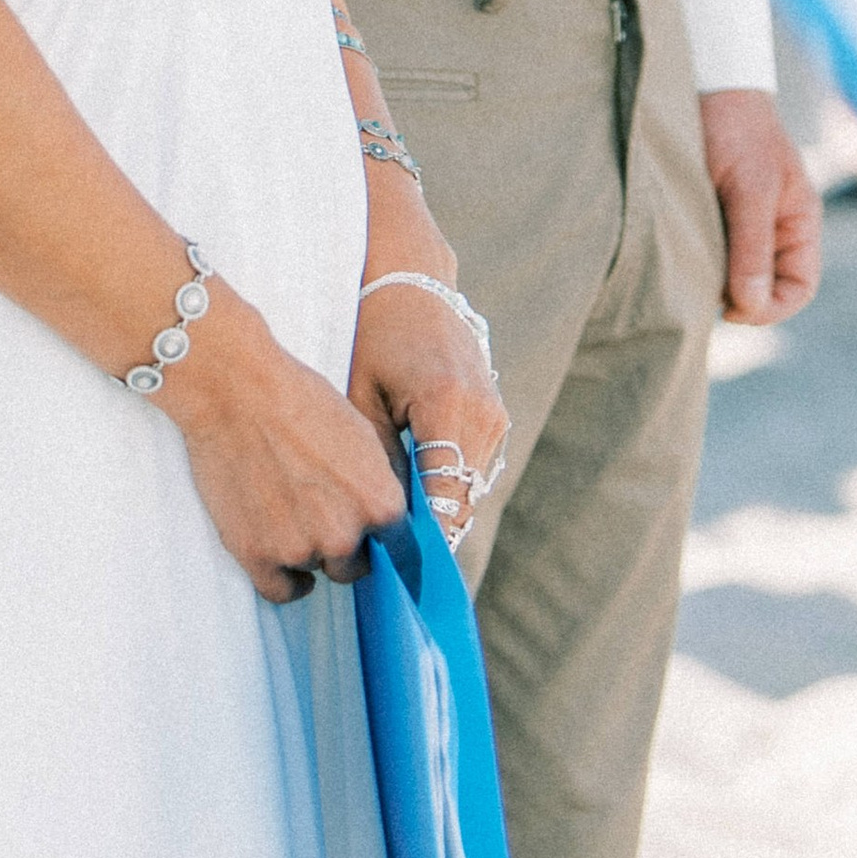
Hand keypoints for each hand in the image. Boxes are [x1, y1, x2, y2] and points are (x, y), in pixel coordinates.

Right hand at [166, 286, 407, 603]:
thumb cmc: (299, 400)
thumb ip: (379, 487)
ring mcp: (299, 549)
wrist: (235, 389)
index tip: (372, 540)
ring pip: (317, 572)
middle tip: (319, 512)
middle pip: (355, 565)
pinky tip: (281, 556)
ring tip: (289, 511)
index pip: (398, 548)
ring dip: (308, 551)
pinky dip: (283, 579)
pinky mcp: (256, 555)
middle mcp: (345, 534)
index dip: (382, 539)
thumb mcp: (362, 436)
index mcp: (380, 503)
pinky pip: (281, 591)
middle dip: (343, 544)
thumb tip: (388, 521)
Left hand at [348, 272, 508, 547]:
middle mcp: (484, 415)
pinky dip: (448, 486)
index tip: (397, 577)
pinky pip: (473, 468)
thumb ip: (376, 460)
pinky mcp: (495, 415)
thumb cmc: (374, 332)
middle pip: (463, 501)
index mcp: (449, 407)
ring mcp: (496, 415)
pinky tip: (413, 497)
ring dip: (440, 511)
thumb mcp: (360, 395)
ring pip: (471, 488)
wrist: (410, 280)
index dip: (424, 543)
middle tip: (389, 569)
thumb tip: (378, 521)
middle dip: (429, 534)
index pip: (445, 497)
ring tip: (397, 538)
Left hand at [699, 86, 822, 326]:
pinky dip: (697, 258)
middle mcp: (774, 228)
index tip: (731, 307)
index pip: (799, 288)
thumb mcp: (749, 189)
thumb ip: (752, 247)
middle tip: (700, 289)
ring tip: (687, 266)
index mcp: (798, 223)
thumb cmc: (737, 129)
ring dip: (713, 277)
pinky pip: (711, 252)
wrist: (707, 82)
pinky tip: (677, 250)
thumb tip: (750, 306)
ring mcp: (743, 223)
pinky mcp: (712, 214)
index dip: (770, 308)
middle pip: (763, 288)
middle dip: (736, 296)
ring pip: (733, 273)